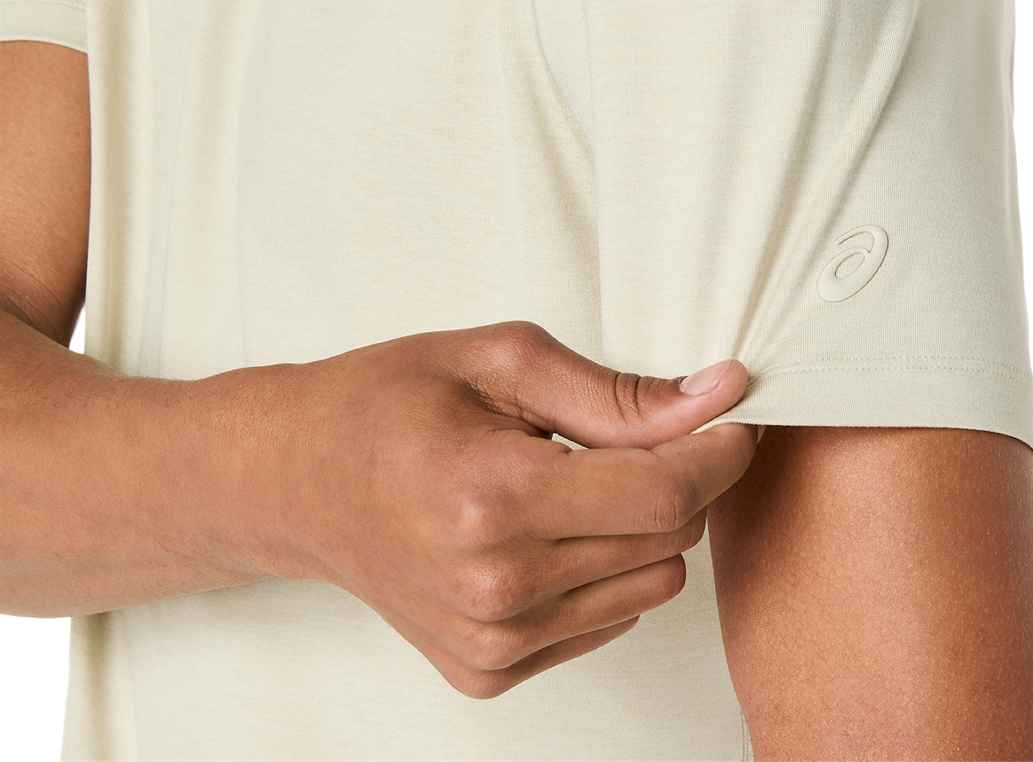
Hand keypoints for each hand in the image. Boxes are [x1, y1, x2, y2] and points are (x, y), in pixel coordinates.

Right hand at [243, 321, 757, 697]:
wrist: (297, 479)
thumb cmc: (387, 402)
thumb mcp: (500, 360)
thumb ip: (615, 391)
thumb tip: (715, 394)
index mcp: (495, 497)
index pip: (666, 491)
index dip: (722, 448)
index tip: (735, 412)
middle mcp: (496, 586)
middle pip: (670, 539)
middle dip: (681, 475)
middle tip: (643, 428)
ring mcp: (492, 641)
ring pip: (651, 583)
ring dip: (642, 525)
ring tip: (578, 475)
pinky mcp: (489, 671)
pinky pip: (608, 620)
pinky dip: (603, 569)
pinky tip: (549, 527)